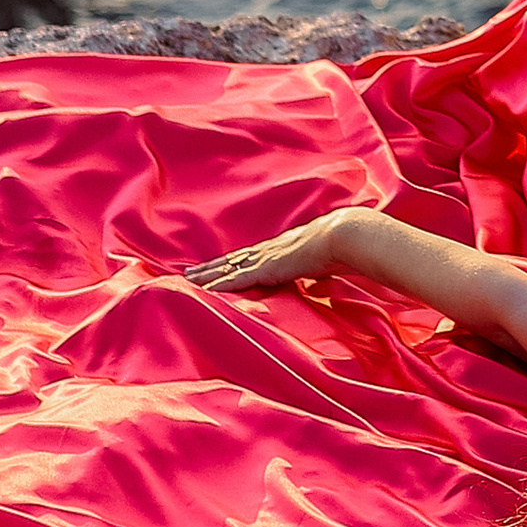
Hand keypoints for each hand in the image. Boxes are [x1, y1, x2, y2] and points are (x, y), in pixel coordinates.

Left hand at [187, 211, 347, 294]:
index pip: (246, 257)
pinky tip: (205, 290)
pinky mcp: (266, 269)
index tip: (214, 266)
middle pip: (230, 261)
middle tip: (187, 272)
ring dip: (207, 275)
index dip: (229, 263)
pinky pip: (237, 279)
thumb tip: (318, 279)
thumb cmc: (334, 248)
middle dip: (209, 268)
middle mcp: (266, 252)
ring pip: (227, 269)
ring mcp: (264, 259)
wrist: (339, 237)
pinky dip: (220, 285)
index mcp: (278, 250)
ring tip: (188, 279)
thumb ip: (312, 271)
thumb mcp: (319, 261)